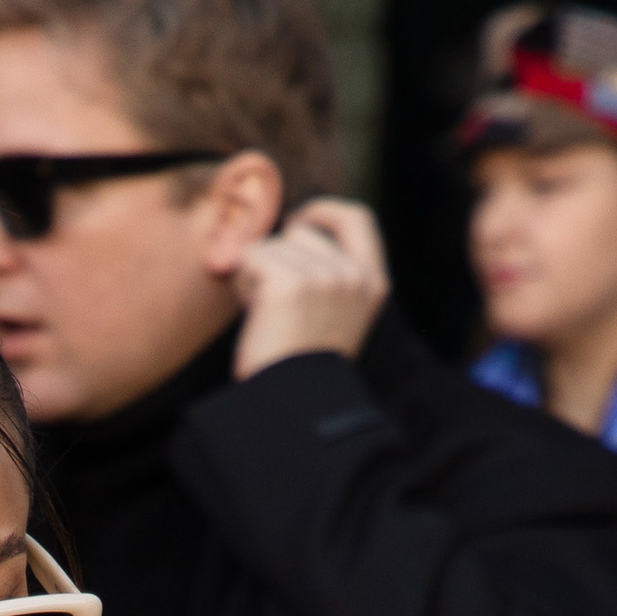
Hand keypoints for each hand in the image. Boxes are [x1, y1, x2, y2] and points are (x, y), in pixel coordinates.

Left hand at [231, 197, 390, 379]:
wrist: (293, 405)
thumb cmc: (303, 367)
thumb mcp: (336, 315)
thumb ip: (329, 274)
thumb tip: (293, 227)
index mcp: (374, 283)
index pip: (358, 217)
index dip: (323, 210)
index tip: (297, 221)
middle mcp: (354, 275)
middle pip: (300, 231)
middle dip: (277, 257)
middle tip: (273, 303)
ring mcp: (325, 276)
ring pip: (272, 244)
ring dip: (258, 274)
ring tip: (268, 315)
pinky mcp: (290, 282)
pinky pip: (251, 256)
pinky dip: (243, 282)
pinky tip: (255, 314)